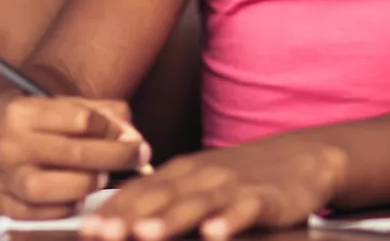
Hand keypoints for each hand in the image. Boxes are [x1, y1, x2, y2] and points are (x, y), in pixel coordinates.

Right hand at [0, 94, 150, 219]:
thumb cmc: (27, 118)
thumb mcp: (57, 103)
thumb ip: (99, 113)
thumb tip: (132, 137)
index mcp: (20, 111)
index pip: (82, 119)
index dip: (114, 129)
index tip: (133, 137)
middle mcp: (6, 144)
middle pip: (74, 154)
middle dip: (116, 157)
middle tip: (138, 157)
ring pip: (53, 189)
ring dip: (87, 184)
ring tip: (100, 177)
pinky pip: (39, 214)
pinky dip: (65, 207)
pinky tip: (76, 195)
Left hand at [82, 139, 347, 240]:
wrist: (304, 156)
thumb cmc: (243, 177)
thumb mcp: (200, 183)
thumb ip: (164, 200)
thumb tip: (121, 224)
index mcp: (181, 173)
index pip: (138, 191)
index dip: (111, 211)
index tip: (86, 230)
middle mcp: (202, 175)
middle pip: (159, 197)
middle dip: (127, 218)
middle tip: (102, 235)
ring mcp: (233, 185)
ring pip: (196, 203)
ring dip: (169, 219)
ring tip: (145, 235)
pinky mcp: (264, 197)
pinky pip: (244, 209)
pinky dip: (228, 220)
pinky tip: (215, 233)